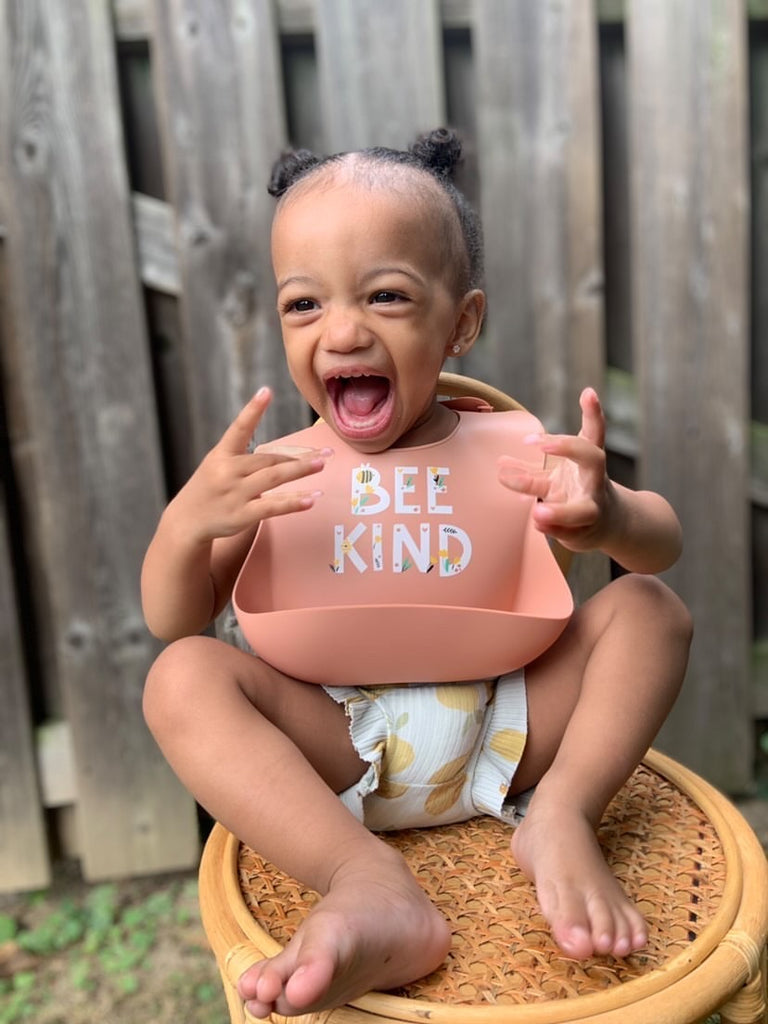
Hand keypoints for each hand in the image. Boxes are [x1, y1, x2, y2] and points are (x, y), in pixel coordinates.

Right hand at [172, 387, 330, 543]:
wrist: (186, 521)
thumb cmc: (209, 490)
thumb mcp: (217, 465)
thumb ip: (245, 457)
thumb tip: (284, 455)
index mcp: (221, 455)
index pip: (238, 429)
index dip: (253, 410)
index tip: (266, 392)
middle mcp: (227, 471)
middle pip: (268, 459)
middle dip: (298, 457)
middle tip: (325, 453)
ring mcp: (235, 494)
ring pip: (273, 478)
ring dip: (300, 470)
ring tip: (321, 464)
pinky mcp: (241, 515)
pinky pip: (272, 507)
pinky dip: (293, 502)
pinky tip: (311, 499)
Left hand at [497, 387, 614, 552]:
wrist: (608, 524)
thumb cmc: (580, 491)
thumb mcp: (559, 474)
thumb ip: (529, 470)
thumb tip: (500, 463)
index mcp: (589, 460)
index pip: (594, 432)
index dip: (593, 413)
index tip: (587, 393)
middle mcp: (594, 481)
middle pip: (592, 459)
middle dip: (567, 448)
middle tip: (537, 443)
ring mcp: (591, 507)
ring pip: (582, 510)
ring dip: (560, 511)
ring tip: (538, 513)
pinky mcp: (584, 530)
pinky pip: (568, 532)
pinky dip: (553, 528)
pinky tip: (537, 523)